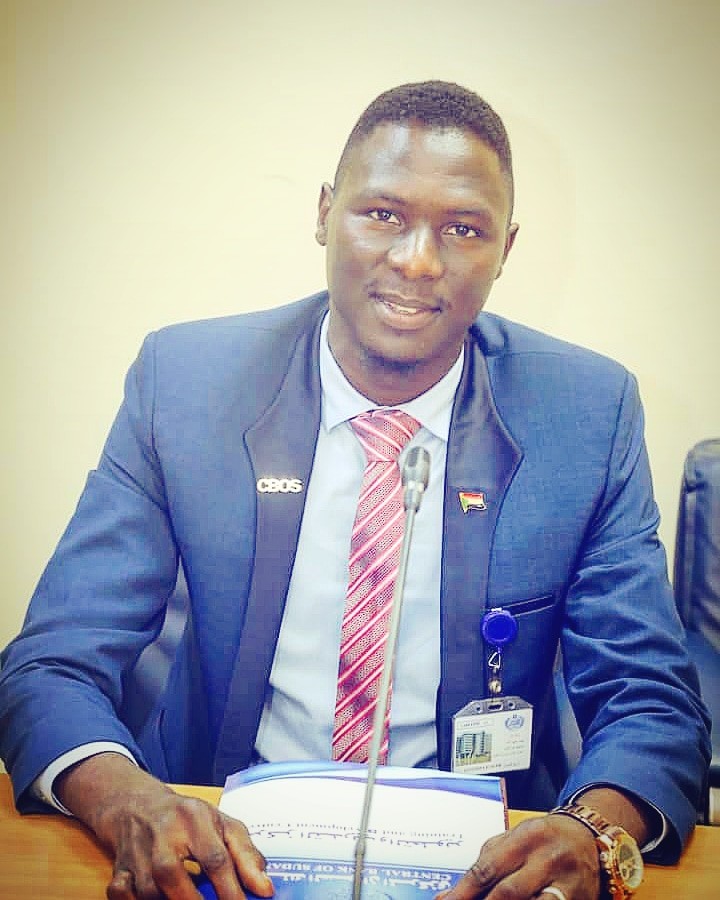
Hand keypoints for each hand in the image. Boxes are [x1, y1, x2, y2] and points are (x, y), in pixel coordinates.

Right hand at [54, 753, 273, 898]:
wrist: (138, 805)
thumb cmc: (188, 819)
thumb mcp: (222, 825)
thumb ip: (246, 855)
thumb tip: (265, 889)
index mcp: (194, 818)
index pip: (214, 858)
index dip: (231, 890)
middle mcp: (162, 834)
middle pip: (173, 876)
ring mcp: (137, 853)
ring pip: (148, 891)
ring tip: (192, 899)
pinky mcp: (119, 869)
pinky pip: (120, 894)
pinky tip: (157, 899)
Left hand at [436, 813, 600, 899]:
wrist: (588, 838)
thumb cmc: (542, 839)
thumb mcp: (514, 839)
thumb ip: (486, 864)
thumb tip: (451, 894)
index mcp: (526, 836)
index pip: (488, 868)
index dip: (464, 891)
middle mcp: (547, 859)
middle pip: (509, 893)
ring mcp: (566, 884)